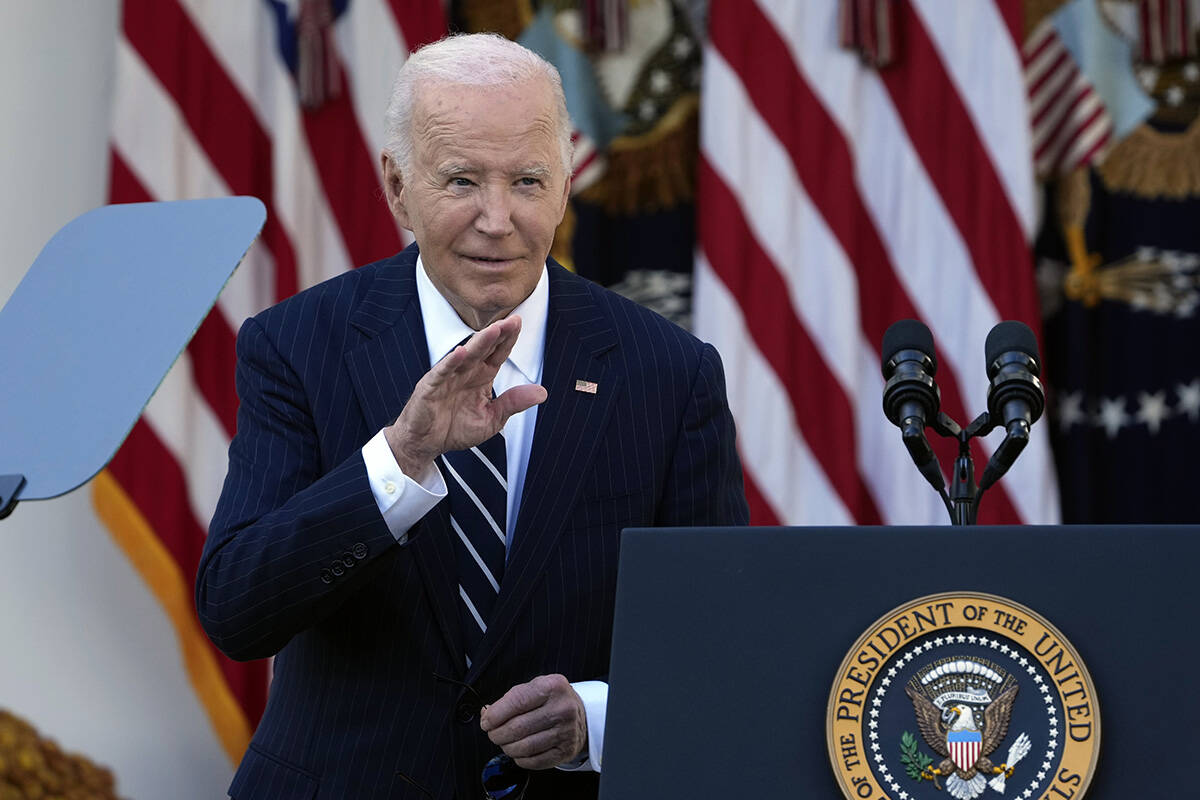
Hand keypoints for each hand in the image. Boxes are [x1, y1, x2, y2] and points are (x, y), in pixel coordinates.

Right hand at [383, 315, 546, 475]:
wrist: (426, 443)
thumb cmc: (455, 429)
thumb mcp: (492, 418)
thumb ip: (513, 403)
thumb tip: (540, 393)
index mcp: (481, 376)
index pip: (497, 353)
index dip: (508, 339)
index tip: (518, 323)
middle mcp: (466, 372)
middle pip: (484, 349)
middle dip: (498, 334)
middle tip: (512, 321)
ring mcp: (448, 377)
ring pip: (466, 356)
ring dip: (479, 343)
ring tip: (493, 330)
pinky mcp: (430, 387)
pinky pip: (441, 372)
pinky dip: (451, 362)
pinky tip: (461, 353)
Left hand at [480, 674, 586, 768]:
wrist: (579, 714)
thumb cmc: (552, 700)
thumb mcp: (535, 687)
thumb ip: (510, 699)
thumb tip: (487, 714)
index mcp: (552, 687)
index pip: (516, 702)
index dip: (495, 715)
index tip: (486, 721)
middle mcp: (562, 708)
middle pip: (517, 728)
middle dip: (497, 734)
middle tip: (493, 733)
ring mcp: (566, 731)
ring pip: (524, 747)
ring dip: (507, 748)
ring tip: (505, 742)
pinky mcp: (566, 751)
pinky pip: (534, 762)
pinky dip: (520, 759)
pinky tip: (520, 751)